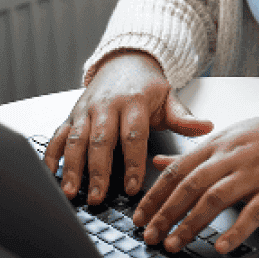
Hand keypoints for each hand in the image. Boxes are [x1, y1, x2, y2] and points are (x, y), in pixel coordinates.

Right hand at [43, 50, 213, 204]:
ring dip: (72, 166)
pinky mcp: (72, 114)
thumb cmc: (148, 87)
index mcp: (134, 102)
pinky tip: (50, 173)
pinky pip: (58, 134)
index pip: (133, 135)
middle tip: (98, 197)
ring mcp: (86, 109)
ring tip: (71, 192)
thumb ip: (185, 117)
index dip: (133, 162)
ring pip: (76, 139)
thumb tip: (208, 127)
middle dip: (99, 170)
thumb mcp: (169, 99)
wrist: (125, 60)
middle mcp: (107, 105)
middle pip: (101, 140)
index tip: (134, 187)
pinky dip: (52, 154)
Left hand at [132, 107, 258, 254]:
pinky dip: (234, 230)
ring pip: (215, 198)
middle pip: (191, 185)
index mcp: (222, 142)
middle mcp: (235, 155)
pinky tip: (221, 246)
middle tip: (148, 236)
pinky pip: (252, 212)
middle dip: (165, 213)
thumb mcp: (234, 134)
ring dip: (190, 224)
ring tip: (173, 244)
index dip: (156, 195)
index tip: (139, 217)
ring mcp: (256, 172)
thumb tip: (160, 162)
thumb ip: (196, 152)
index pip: (179, 168)